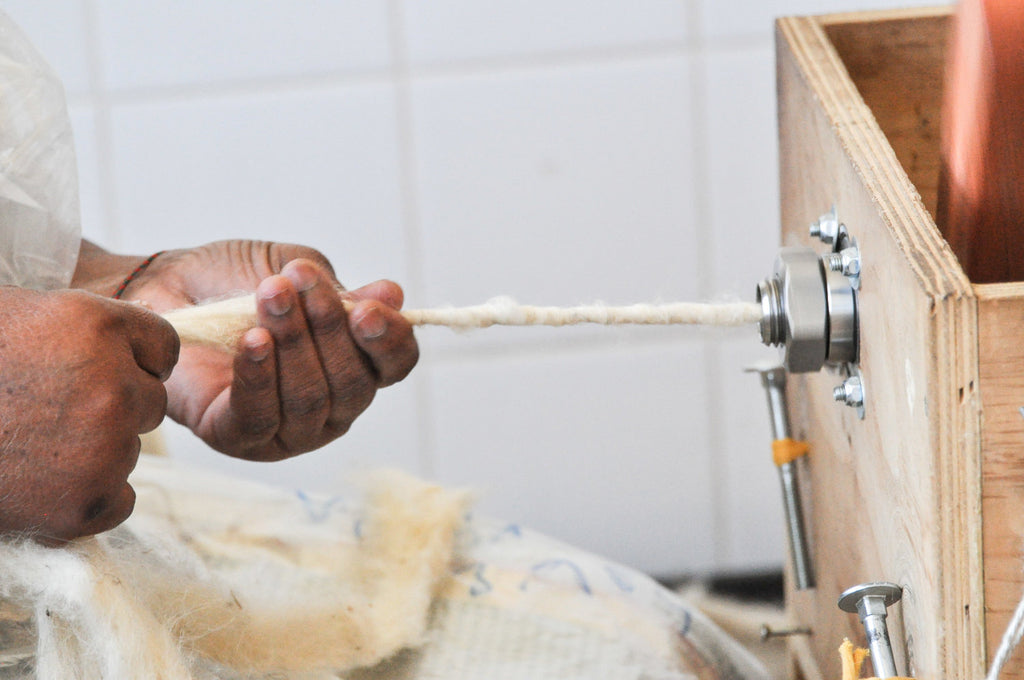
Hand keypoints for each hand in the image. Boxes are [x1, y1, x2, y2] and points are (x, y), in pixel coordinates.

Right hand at [0, 288, 177, 542]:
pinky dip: (88, 499)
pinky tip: (39, 482)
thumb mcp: (20, 317)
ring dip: (94, 451)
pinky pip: (120, 501)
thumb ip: (82, 332)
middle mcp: (114, 385)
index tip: (99, 369)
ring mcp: (104, 447)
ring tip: (26, 445)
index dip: (132, 360)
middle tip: (48, 412)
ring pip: (130, 451)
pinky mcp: (84, 503)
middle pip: (150, 402)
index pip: (163, 348)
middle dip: (112, 406)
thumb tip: (126, 349)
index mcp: (97, 325)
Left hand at [121, 241, 418, 460]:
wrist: (163, 285)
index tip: (365, 310)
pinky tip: (251, 342)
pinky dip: (258, 377)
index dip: (389, 341)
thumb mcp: (297, 271)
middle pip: (355, 385)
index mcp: (355, 364)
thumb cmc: (234, 279)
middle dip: (329, 331)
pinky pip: (259, 418)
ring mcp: (287, 429)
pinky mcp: (237, 437)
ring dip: (292, 344)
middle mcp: (331, 405)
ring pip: (309, 401)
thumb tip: (393, 296)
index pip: (394, 365)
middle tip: (297, 282)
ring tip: (268, 298)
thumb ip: (343, 289)